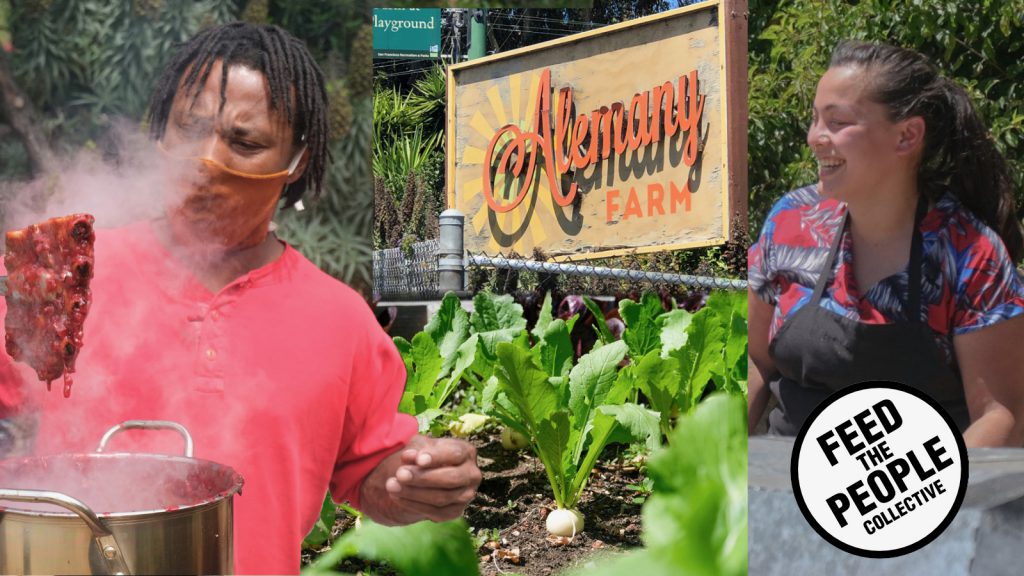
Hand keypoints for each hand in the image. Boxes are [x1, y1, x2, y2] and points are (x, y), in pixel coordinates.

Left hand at [365, 435, 481, 523]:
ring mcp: (467, 495)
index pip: (454, 454)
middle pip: (450, 478)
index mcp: (467, 452)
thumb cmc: (425, 455)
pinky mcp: (456, 511)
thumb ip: (416, 449)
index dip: (436, 457)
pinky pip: (436, 512)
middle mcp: (472, 474)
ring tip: (392, 485)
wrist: (427, 476)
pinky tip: (397, 497)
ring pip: (442, 498)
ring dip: (414, 493)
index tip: (418, 460)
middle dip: (423, 477)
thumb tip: (408, 457)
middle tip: (400, 474)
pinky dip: (415, 505)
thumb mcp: (420, 446)